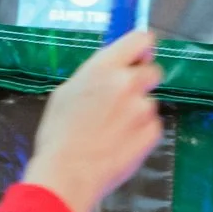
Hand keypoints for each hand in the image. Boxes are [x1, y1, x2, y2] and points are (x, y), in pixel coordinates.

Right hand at [23, 31, 163, 211]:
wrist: (68, 172)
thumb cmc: (59, 133)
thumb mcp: (67, 93)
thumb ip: (94, 77)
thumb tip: (110, 71)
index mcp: (104, 68)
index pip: (141, 39)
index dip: (141, 48)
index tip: (138, 55)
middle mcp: (127, 83)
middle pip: (153, 70)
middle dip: (141, 82)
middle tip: (123, 99)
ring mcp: (143, 109)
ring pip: (148, 102)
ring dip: (136, 112)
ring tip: (112, 130)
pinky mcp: (153, 133)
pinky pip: (151, 126)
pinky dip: (140, 132)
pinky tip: (119, 143)